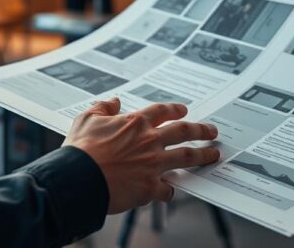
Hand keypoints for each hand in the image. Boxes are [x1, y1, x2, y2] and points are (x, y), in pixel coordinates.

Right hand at [64, 98, 218, 213]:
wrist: (79, 178)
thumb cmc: (81, 150)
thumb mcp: (86, 119)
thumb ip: (102, 108)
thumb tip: (113, 101)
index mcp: (135, 124)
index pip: (161, 111)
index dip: (174, 110)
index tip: (183, 111)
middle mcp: (149, 142)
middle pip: (183, 132)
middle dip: (200, 130)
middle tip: (211, 131)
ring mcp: (153, 165)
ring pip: (186, 157)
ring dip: (203, 155)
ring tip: (213, 155)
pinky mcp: (150, 188)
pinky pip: (167, 190)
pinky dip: (169, 191)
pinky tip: (169, 191)